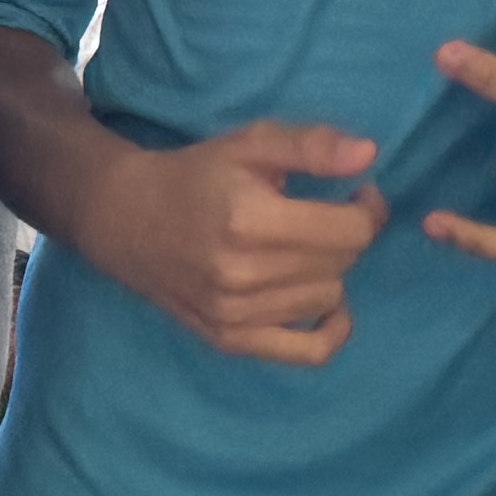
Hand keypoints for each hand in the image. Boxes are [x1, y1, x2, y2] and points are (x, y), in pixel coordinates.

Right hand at [85, 119, 388, 363]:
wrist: (126, 219)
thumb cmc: (195, 176)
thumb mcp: (251, 143)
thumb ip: (312, 145)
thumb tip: (370, 155)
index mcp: (250, 219)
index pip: (352, 229)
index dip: (368, 207)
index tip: (355, 193)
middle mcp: (243, 273)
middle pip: (343, 262)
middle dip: (347, 234)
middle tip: (326, 216)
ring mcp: (236, 313)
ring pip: (329, 298)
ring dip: (329, 271)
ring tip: (304, 248)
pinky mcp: (230, 339)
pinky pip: (309, 352)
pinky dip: (332, 329)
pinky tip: (328, 304)